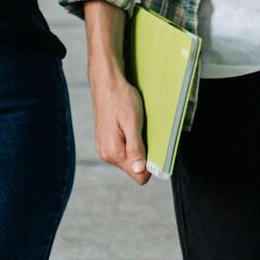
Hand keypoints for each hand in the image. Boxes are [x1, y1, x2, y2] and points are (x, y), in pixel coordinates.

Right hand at [89, 54, 150, 185]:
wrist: (106, 82)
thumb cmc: (120, 98)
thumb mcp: (132, 122)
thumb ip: (136, 148)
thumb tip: (140, 171)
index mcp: (114, 152)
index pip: (139, 177)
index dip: (150, 166)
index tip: (154, 148)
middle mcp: (107, 154)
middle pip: (135, 169)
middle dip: (144, 155)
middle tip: (144, 133)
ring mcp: (105, 149)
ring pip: (130, 160)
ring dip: (137, 147)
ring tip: (135, 127)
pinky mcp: (106, 142)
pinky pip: (124, 151)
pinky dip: (130, 141)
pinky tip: (129, 127)